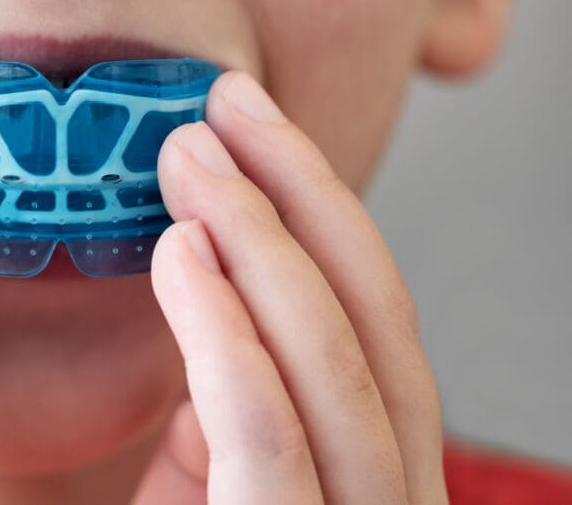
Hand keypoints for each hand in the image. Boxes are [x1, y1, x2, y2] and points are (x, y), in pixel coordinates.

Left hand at [133, 71, 446, 503]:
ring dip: (261, 238)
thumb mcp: (207, 494)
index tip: (250, 123)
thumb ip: (227, 427)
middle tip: (221, 107)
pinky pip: (269, 437)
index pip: (375, 325)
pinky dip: (225, 333)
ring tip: (189, 156)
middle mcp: (390, 502)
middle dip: (301, 194)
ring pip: (337, 364)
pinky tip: (181, 251)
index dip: (321, 208)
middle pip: (376, 323)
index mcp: (374, 476)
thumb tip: (215, 343)